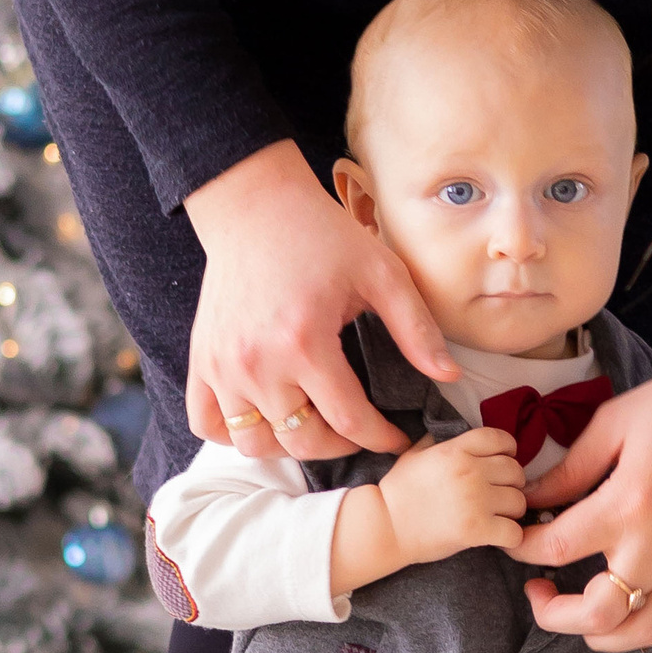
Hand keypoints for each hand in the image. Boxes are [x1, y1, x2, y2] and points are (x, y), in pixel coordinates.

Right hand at [184, 138, 453, 459]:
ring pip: (254, 444)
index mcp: (304, 342)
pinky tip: (267, 418)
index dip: (380, 437)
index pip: (348, 419)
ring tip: (315, 427)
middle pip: (302, 441)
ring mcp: (222, 365)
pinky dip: (236, 433)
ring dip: (288, 446)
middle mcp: (257, 363)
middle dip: (341, 447)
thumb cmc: (321, 234)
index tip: (396, 436)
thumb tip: (448, 376)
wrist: (254, 205)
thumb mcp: (381, 273)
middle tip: (361, 431)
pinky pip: (208, 423)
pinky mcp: (202, 359)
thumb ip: (416, 328)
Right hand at [372, 429, 527, 572]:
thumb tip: (459, 430)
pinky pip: (514, 532)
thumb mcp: (416, 453)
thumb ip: (442, 439)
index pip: (500, 439)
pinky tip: (498, 536)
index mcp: (456, 450)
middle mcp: (470, 471)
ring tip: (497, 516)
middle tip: (499, 494)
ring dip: (511, 510)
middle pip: (515, 470)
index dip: (509, 449)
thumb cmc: (399, 491)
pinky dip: (510, 536)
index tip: (505, 460)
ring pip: (518, 501)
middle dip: (511, 483)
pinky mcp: (477, 530)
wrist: (384, 527)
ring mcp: (475, 501)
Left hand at [518, 343, 651, 652]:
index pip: (553, 549)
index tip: (513, 538)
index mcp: (626, 505)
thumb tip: (532, 498)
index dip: (520, 548)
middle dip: (551, 612)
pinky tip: (632, 610)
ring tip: (579, 614)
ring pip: (639, 634)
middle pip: (593, 615)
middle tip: (536, 590)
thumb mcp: (615, 423)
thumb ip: (570, 469)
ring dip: (600, 635)